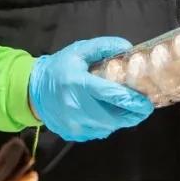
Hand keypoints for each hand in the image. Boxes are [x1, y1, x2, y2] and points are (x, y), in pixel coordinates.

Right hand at [28, 37, 153, 142]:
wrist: (33, 90)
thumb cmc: (59, 67)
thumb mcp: (79, 51)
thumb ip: (103, 47)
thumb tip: (128, 48)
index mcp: (78, 83)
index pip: (111, 94)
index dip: (132, 100)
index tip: (146, 101)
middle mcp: (76, 107)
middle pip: (112, 117)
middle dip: (132, 115)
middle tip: (144, 109)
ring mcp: (73, 123)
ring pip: (106, 127)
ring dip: (121, 121)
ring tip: (130, 112)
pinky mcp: (72, 134)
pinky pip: (97, 132)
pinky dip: (107, 126)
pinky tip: (109, 116)